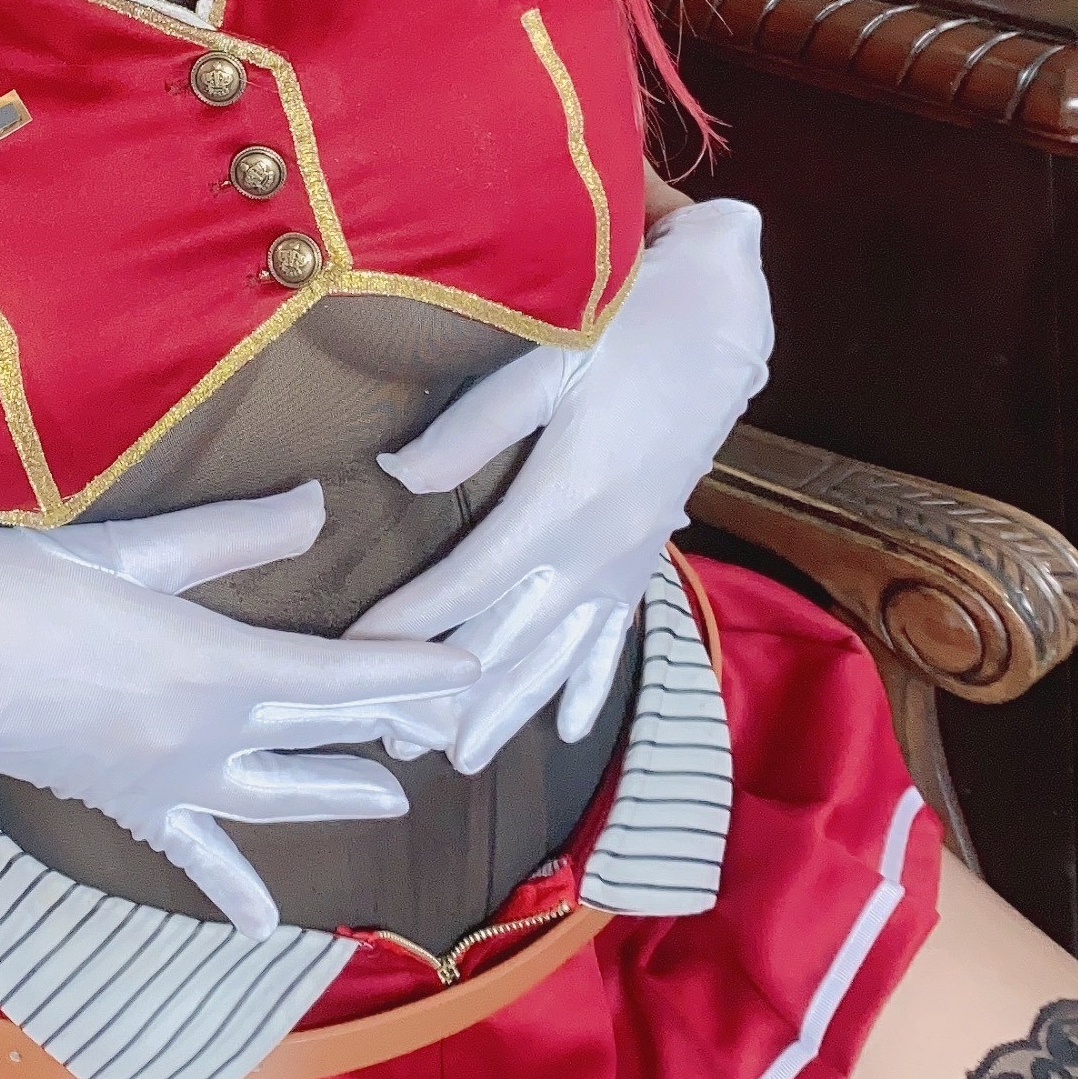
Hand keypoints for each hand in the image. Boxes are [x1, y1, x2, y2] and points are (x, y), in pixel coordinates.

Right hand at [0, 484, 472, 937]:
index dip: (413, 674)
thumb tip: (318, 509)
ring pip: (274, 800)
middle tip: (453, 726)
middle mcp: (198, 737)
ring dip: (336, 794)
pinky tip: (263, 922)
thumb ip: (229, 536)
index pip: (342, 680)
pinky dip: (227, 889)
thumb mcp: (126, 549)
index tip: (471, 668)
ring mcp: (161, 779)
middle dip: (393, 733)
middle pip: (323, 741)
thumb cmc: (8, 581)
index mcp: (208, 666)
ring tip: (393, 795)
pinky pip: (187, 853)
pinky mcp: (121, 803)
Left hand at [349, 201, 771, 771]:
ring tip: (463, 760)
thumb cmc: (627, 325)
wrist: (724, 318)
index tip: (354, 660)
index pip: (467, 583)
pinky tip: (567, 728)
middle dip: (451, 697)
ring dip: (510, 710)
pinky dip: (589, 685)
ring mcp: (628, 556)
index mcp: (563, 500)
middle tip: (396, 746)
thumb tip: (394, 473)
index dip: (408, 624)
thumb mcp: (547, 363)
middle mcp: (598, 547)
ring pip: (560, 654)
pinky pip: (615, 636)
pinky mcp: (648, 552)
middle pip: (510, 640)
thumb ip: (471, 428)